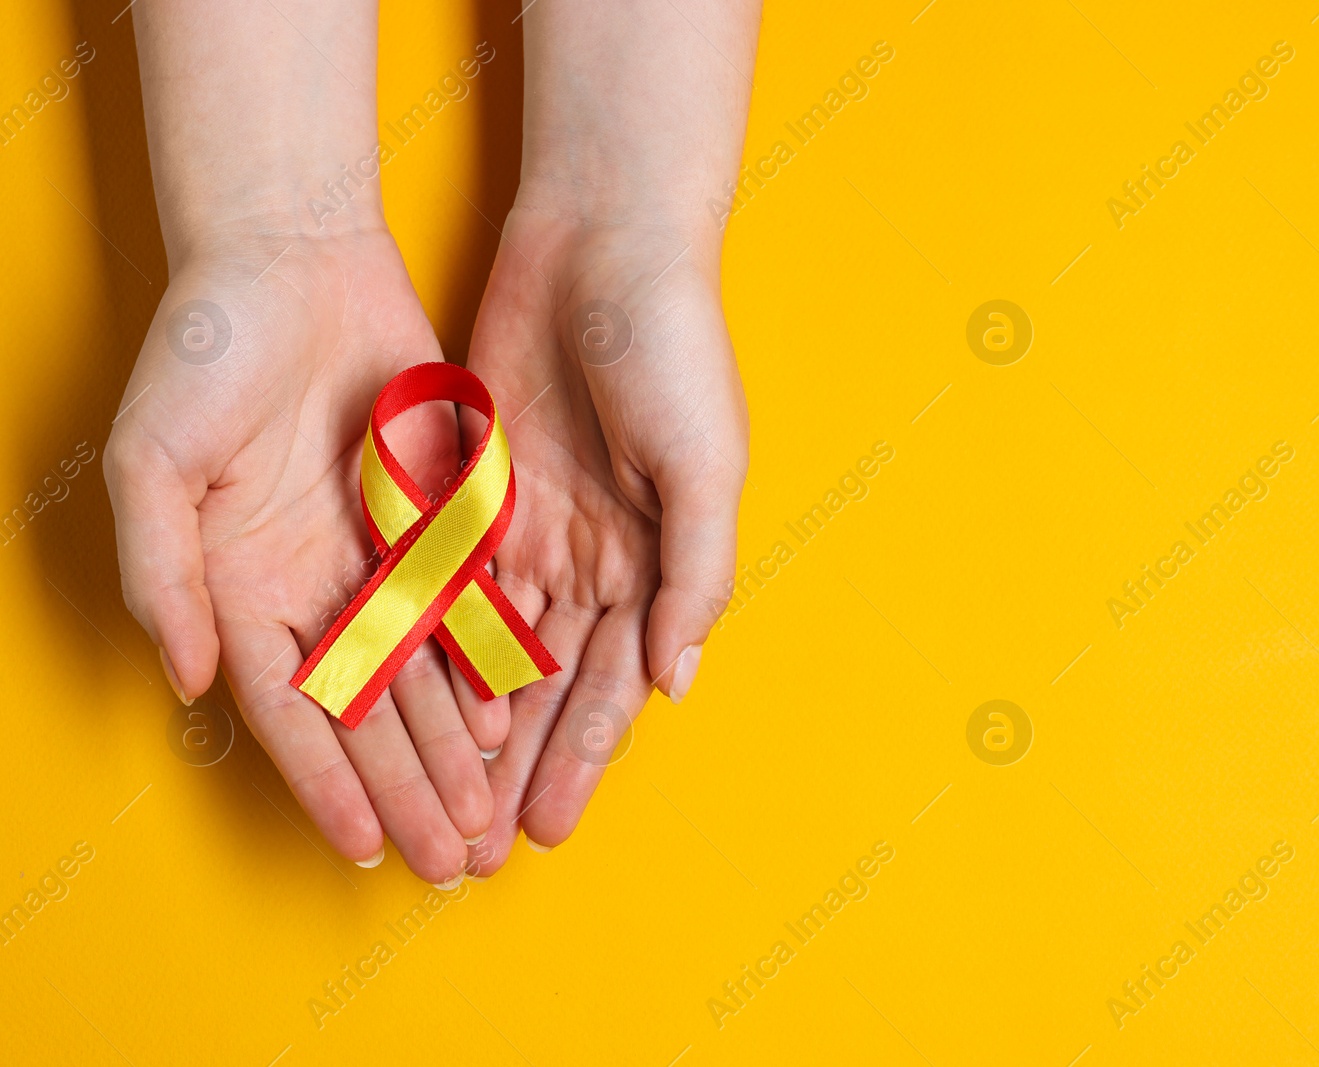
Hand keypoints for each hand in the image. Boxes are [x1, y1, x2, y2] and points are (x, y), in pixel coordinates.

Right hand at [106, 230, 508, 882]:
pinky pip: (465, 602)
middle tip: (453, 862)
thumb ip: (166, 576)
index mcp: (240, 587)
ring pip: (424, 672)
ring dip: (454, 748)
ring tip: (487, 817)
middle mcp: (311, 585)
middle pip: (368, 710)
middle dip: (409, 788)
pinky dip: (486, 661)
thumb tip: (191, 684)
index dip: (327, 780)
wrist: (292, 257)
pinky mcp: (433, 514)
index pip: (291, 709)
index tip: (369, 847)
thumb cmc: (205, 351)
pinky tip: (512, 716)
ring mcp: (375, 554)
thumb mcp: (156, 461)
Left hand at [464, 210, 747, 865]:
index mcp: (657, 562)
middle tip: (480, 845)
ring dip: (469, 724)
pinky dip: (427, 640)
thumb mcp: (708, 466)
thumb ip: (695, 576)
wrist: (605, 244)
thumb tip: (677, 683)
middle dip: (518, 766)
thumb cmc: (677, 352)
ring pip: (490, 648)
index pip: (613, 685)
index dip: (580, 760)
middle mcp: (594, 558)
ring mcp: (532, 526)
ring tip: (438, 793)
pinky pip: (445, 579)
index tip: (548, 831)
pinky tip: (402, 696)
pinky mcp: (474, 488)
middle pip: (547, 685)